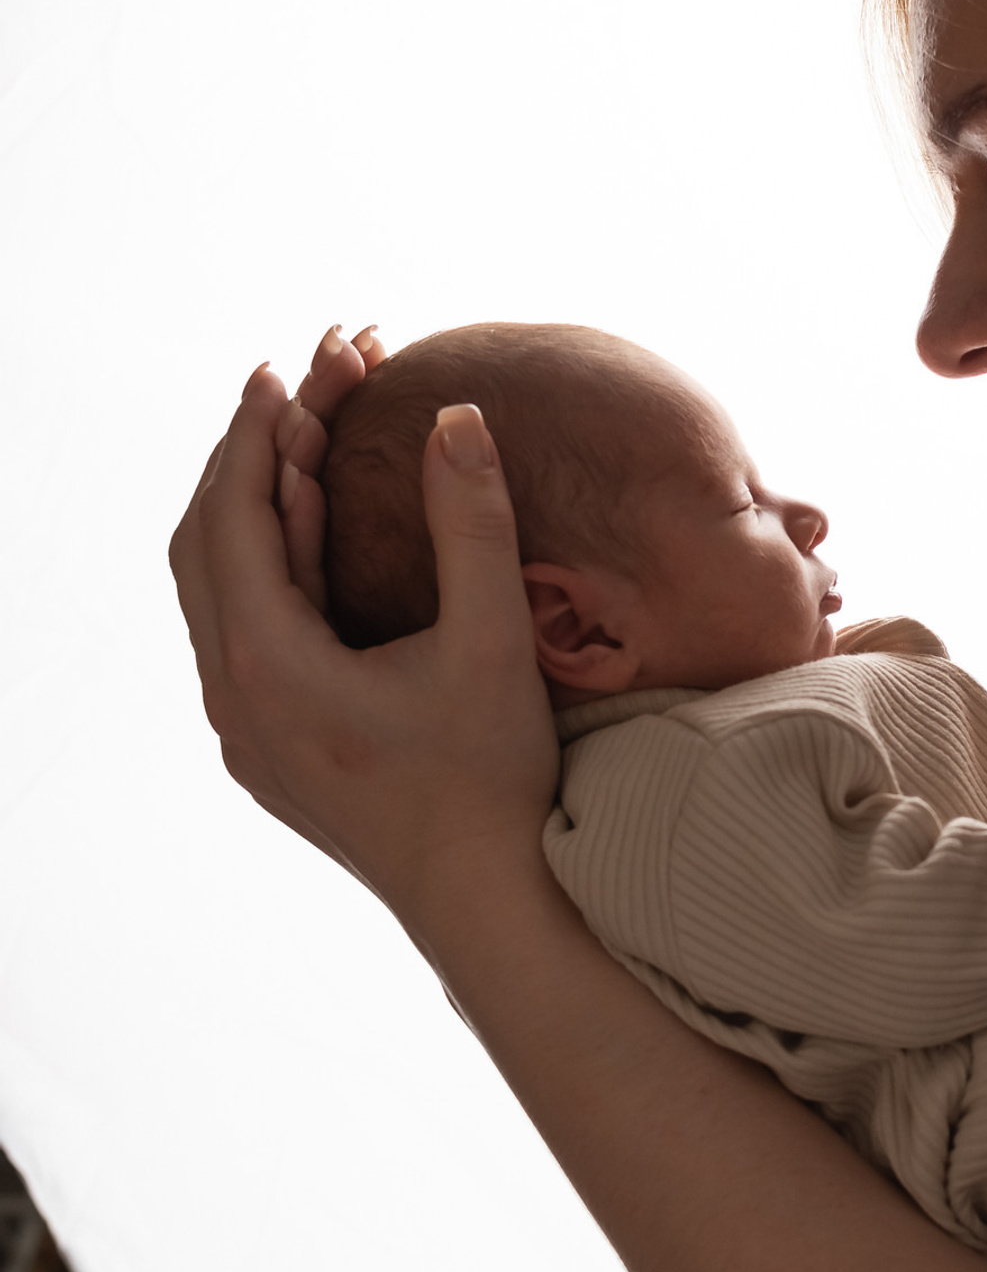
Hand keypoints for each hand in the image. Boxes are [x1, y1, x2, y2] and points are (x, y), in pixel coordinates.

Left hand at [171, 341, 557, 930]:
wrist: (485, 902)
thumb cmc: (492, 780)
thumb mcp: (492, 644)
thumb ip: (474, 524)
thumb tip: (459, 414)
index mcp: (271, 665)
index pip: (236, 517)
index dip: (257, 435)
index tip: (284, 370)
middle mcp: (237, 699)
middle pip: (208, 549)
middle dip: (248, 463)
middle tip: (291, 395)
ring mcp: (247, 733)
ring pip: (219, 596)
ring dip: (254, 519)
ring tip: (298, 456)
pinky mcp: (272, 754)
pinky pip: (245, 641)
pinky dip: (268, 576)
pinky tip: (314, 550)